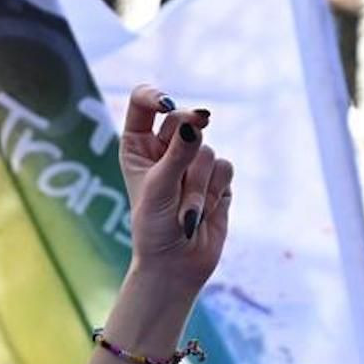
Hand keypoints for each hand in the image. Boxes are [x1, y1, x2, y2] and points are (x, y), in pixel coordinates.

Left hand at [120, 84, 232, 293]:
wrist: (177, 266)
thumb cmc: (154, 229)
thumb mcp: (159, 190)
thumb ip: (177, 155)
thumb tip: (194, 123)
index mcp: (137, 146)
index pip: (143, 103)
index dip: (155, 97)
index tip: (168, 105)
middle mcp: (164, 149)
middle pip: (184, 119)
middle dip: (187, 143)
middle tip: (183, 165)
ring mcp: (192, 163)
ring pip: (207, 148)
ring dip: (198, 185)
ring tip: (185, 212)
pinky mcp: (217, 179)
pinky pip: (226, 167)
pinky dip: (216, 191)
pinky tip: (204, 212)